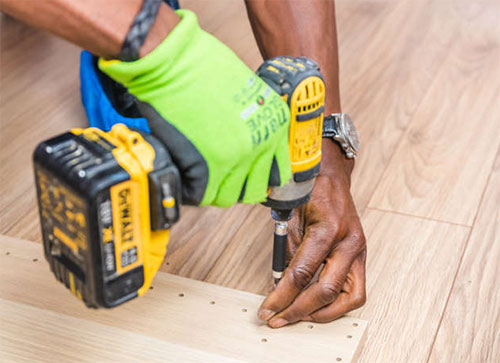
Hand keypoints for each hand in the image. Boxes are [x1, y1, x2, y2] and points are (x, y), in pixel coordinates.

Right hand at [99, 9, 290, 206]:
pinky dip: (191, 189)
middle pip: (254, 189)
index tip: (248, 177)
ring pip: (228, 196)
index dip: (260, 177)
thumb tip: (247, 144)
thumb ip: (253, 121)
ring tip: (200, 174)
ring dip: (213, 189)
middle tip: (220, 177)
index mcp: (275, 126)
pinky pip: (200, 194)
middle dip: (236, 186)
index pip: (278, 171)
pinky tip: (185, 172)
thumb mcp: (247, 90)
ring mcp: (235, 158)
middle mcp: (260, 145)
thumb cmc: (203, 68)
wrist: (173, 62)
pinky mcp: (207, 168)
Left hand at [258, 140, 366, 326]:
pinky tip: (317, 305)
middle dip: (298, 310)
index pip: (302, 273)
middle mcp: (349, 242)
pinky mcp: (361, 256)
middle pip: (326, 291)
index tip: (267, 309)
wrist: (331, 174)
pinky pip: (355, 291)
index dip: (281, 296)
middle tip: (278, 319)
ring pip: (349, 298)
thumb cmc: (309, 190)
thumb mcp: (290, 218)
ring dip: (322, 312)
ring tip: (298, 316)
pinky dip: (336, 303)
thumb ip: (287, 253)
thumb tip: (280, 285)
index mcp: (328, 228)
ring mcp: (359, 250)